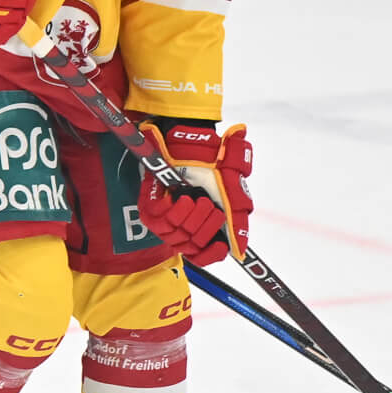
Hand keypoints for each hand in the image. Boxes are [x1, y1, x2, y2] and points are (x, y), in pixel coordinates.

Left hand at [137, 122, 252, 264]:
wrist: (188, 138)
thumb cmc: (211, 160)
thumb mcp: (232, 186)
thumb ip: (237, 218)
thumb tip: (241, 250)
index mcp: (201, 222)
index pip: (203, 255)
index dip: (211, 255)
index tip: (221, 247)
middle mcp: (182, 223)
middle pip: (195, 245)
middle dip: (206, 226)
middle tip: (210, 206)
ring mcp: (165, 218)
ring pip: (180, 237)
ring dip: (193, 217)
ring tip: (197, 199)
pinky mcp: (150, 209)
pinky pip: (162, 222)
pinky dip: (176, 211)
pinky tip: (183, 199)